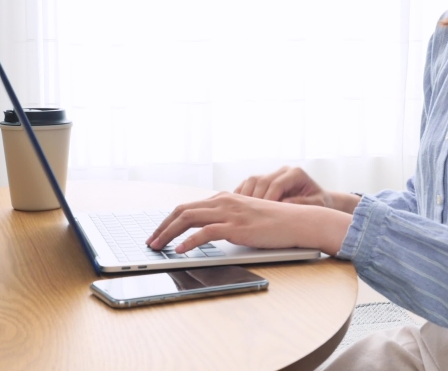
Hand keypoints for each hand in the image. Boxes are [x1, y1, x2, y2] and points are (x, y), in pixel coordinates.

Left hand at [144, 191, 351, 255]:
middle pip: (182, 210)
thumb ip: (227, 220)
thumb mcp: (246, 217)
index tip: (158, 233)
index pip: (188, 206)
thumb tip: (207, 233)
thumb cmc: (275, 222)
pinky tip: (181, 251)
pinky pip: (205, 232)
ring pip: (188, 219)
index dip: (169, 220)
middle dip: (162, 226)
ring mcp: (229, 213)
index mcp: (225, 198)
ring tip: (158, 247)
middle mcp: (224, 201)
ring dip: (168, 234)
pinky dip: (189, 242)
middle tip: (150, 242)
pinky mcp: (236, 227)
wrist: (297, 220)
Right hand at [235, 166, 359, 212]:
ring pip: (252, 180)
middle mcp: (282, 171)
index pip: (276, 184)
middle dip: (255, 199)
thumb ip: (304, 203)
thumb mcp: (318, 204)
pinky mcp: (264, 180)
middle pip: (262, 181)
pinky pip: (248, 184)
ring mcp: (272, 174)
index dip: (268, 199)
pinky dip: (241, 194)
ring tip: (242, 212)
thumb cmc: (320, 202)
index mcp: (296, 173)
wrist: (319, 200)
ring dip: (245, 196)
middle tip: (250, 216)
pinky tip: (239, 207)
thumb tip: (285, 204)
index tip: (264, 214)